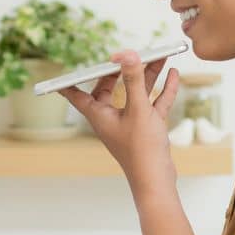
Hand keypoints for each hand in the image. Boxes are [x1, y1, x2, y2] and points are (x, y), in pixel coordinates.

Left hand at [58, 51, 180, 193]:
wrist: (157, 180)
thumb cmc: (141, 150)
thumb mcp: (138, 110)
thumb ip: (134, 80)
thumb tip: (127, 54)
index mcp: (99, 115)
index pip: (77, 95)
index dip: (69, 82)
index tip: (61, 71)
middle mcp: (112, 117)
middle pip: (111, 88)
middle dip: (120, 70)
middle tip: (127, 54)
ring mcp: (131, 122)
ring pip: (138, 92)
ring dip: (148, 75)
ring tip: (160, 55)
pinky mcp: (148, 127)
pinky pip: (154, 103)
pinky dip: (162, 89)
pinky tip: (173, 74)